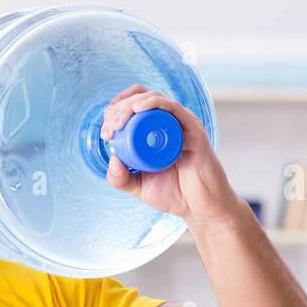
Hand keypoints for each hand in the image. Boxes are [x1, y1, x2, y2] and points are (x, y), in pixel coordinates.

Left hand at [100, 84, 241, 224]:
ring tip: (117, 122)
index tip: (106, 132)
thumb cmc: (174, 194)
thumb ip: (121, 179)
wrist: (200, 207)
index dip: (117, 111)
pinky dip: (153, 104)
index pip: (135, 106)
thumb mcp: (138, 187)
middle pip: (141, 99)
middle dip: (119, 109)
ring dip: (131, 105)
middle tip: (109, 130)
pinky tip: (137, 109)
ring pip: (154, 99)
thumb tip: (112, 159)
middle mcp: (170, 123)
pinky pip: (173, 108)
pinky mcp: (193, 129)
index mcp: (157, 131)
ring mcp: (182, 124)